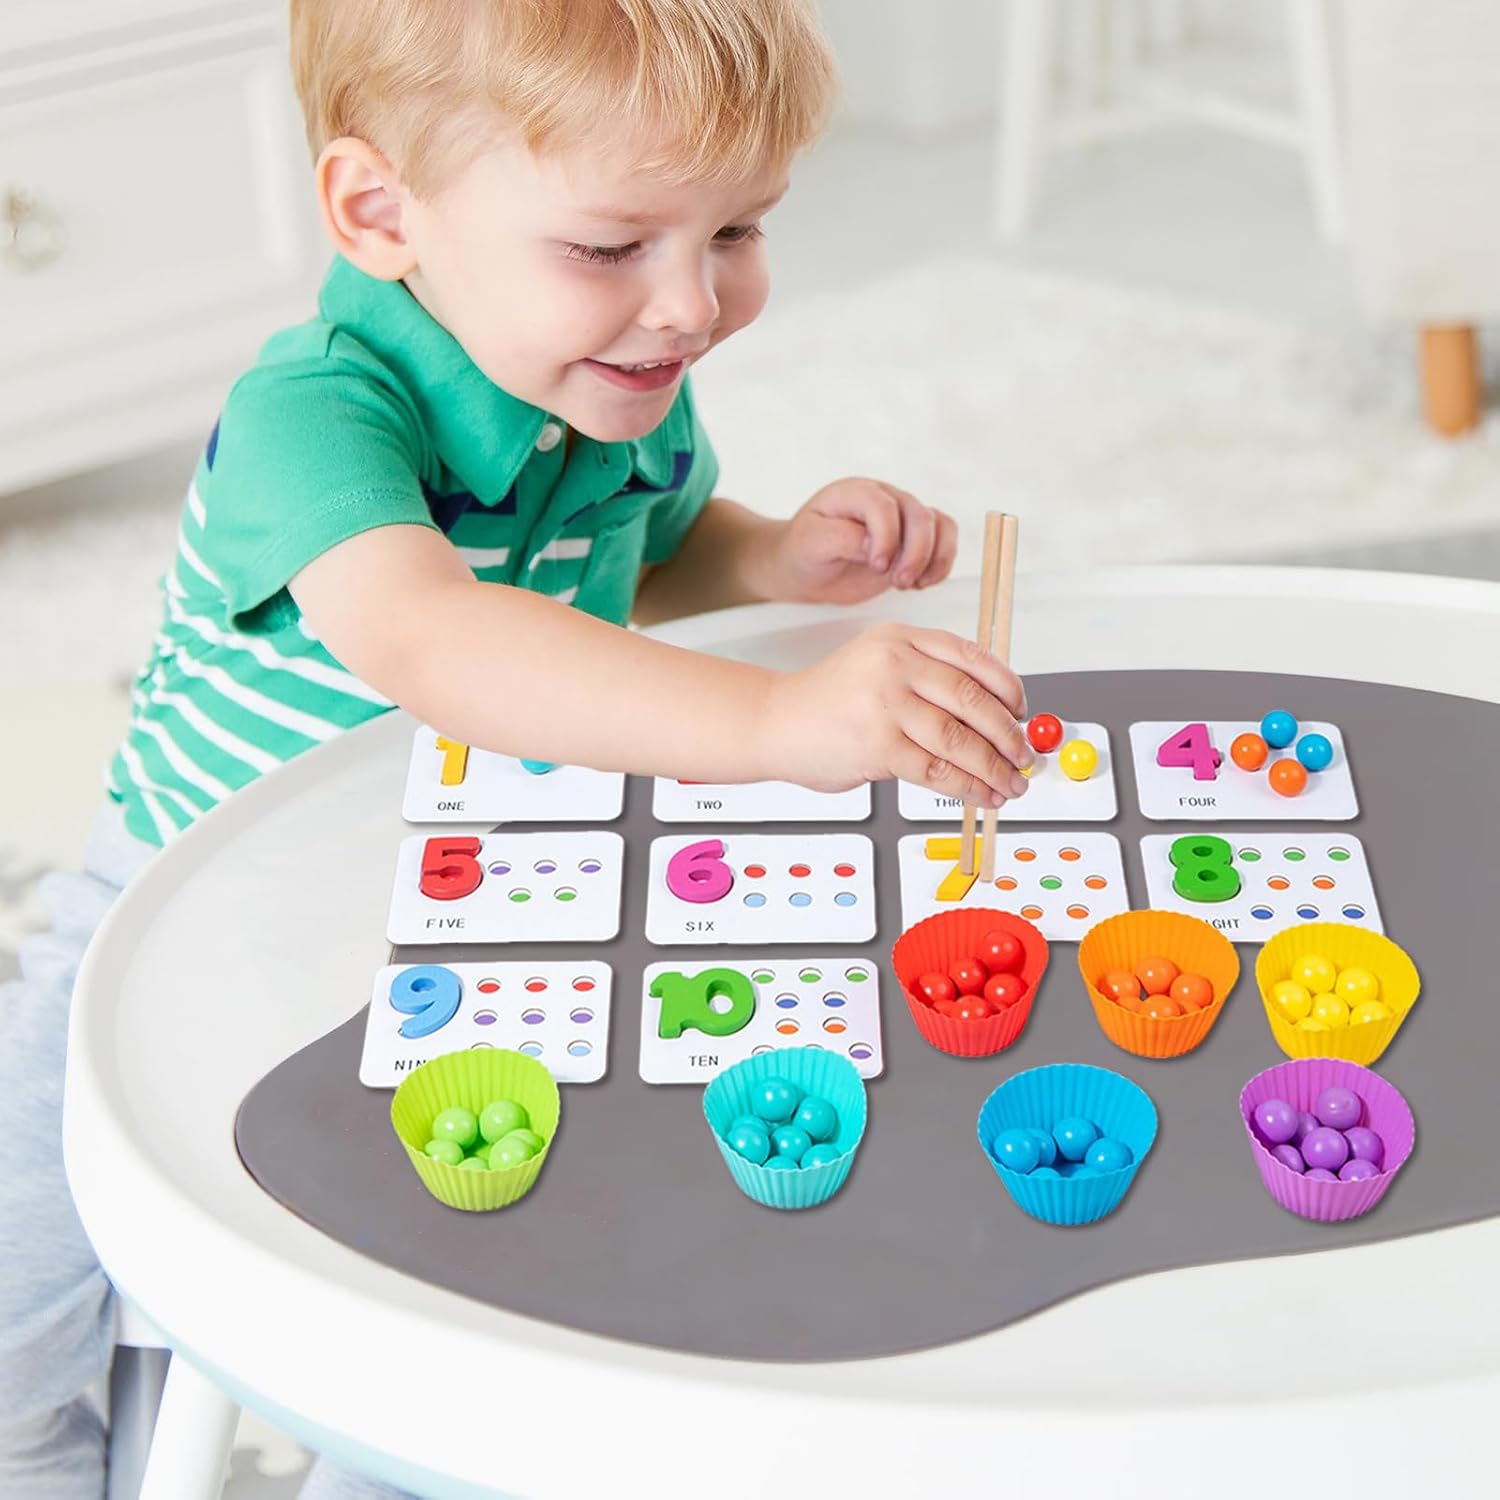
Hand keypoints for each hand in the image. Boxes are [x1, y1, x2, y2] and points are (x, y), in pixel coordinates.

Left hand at [765, 479, 957, 604]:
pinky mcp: (913, 540)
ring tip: (910, 584)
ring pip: (939, 526)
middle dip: (915, 552)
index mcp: (856, 492)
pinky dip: (941, 564)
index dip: (887, 535)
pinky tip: (922, 583)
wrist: (807, 569)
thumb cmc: (804, 552)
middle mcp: (884, 499)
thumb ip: (843, 538)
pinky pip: (944, 542)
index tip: (877, 565)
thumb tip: (875, 545)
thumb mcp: (812, 543)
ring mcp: (902, 518)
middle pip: (919, 515)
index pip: (884, 505)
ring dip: (933, 558)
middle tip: (899, 582)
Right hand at [765, 623, 1031, 804]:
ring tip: (1010, 783)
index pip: (972, 658)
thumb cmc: (826, 701)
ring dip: (994, 767)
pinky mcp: (878, 746)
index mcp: (900, 639)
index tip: (1021, 712)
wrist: (774, 722)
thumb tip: (989, 714)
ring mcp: (886, 705)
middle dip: (1008, 735)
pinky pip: (938, 771)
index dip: (1007, 688)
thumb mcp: (876, 665)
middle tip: (1024, 755)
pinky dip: (968, 787)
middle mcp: (895, 665)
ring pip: (961, 739)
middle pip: (973, 700)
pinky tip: (981, 794)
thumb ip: (925, 676)